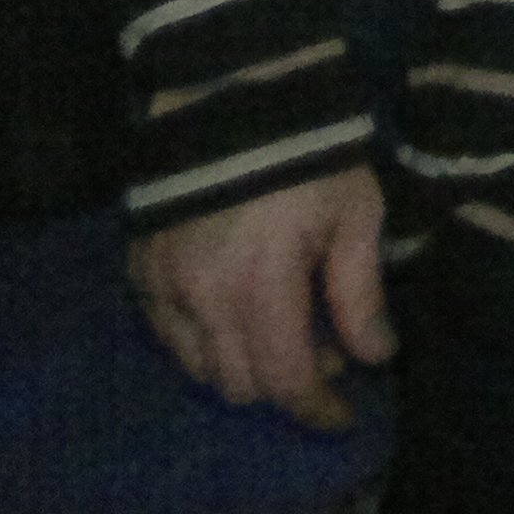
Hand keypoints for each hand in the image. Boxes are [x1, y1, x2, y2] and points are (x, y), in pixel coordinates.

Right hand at [127, 168, 393, 430]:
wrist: (233, 97)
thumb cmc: (312, 155)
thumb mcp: (355, 214)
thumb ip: (359, 293)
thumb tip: (374, 357)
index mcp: (260, 285)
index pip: (284, 380)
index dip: (316, 409)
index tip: (345, 417)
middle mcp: (201, 299)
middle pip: (240, 384)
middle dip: (287, 383)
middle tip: (327, 350)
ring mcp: (161, 287)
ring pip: (200, 368)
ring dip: (244, 366)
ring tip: (286, 326)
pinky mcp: (139, 271)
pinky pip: (169, 336)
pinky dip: (206, 342)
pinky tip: (240, 311)